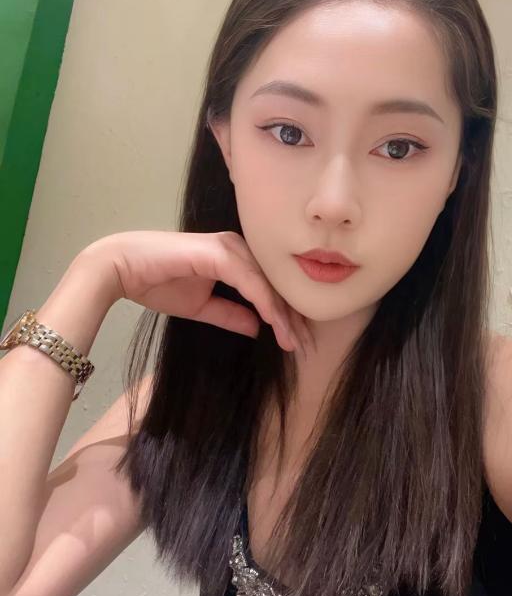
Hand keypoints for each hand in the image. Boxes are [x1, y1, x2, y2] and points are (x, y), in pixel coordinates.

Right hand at [82, 230, 311, 353]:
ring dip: (284, 315)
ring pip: (268, 284)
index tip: (297, 343)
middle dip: (293, 318)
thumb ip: (230, 314)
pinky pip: (251, 282)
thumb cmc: (156, 282)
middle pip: (275, 285)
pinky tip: (277, 324)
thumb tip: (259, 328)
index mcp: (234, 257)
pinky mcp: (219, 253)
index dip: (285, 316)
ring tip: (296, 342)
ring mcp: (229, 247)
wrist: (120, 269)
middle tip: (307, 347)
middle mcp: (237, 247)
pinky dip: (266, 303)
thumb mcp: (202, 306)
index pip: (268, 288)